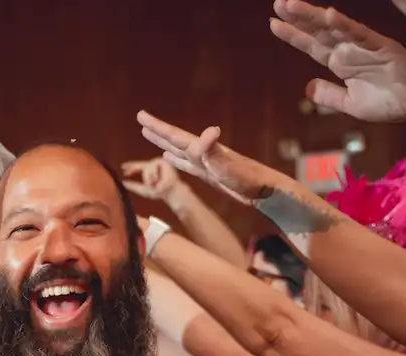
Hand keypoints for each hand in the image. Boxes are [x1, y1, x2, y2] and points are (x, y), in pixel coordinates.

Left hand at [119, 157, 181, 206]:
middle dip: (139, 173)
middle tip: (140, 180)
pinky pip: (153, 166)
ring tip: (152, 183)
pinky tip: (156, 179)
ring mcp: (158, 162)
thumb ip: (134, 186)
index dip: (130, 166)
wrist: (170, 192)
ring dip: (148, 177)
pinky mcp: (163, 161)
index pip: (137, 166)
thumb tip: (123, 182)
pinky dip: (153, 174)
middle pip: (141, 165)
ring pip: (146, 167)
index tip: (122, 167)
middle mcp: (152, 164)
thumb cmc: (160, 192)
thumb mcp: (144, 190)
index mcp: (148, 170)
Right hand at [135, 111, 286, 206]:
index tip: (141, 115)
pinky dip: (176, 160)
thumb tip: (209, 131)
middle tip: (142, 120)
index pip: (174, 136)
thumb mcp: (227, 165)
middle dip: (158, 131)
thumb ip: (214, 150)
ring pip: (178, 151)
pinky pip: (186, 164)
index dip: (157, 127)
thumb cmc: (247, 179)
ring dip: (164, 144)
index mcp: (202, 150)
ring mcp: (205, 163)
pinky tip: (170, 159)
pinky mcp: (209, 174)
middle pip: (174, 140)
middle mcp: (202, 153)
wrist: (264, 190)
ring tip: (151, 137)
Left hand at [270, 0, 405, 123]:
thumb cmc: (390, 102)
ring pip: (334, 27)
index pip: (313, 45)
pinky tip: (328, 15)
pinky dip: (344, 25)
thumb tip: (307, 88)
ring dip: (313, 16)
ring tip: (291, 5)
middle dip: (298, 18)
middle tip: (278, 4)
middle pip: (319, 31)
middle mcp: (350, 50)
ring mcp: (365, 46)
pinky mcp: (382, 46)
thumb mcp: (351, 104)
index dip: (294, 35)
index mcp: (342, 62)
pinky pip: (360, 34)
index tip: (273, 24)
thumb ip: (330, 96)